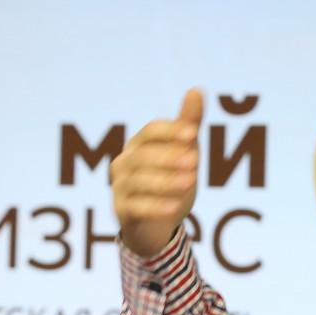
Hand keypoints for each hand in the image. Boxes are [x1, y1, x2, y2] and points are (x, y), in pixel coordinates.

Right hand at [112, 89, 200, 258]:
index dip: (170, 131)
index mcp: (139, 144)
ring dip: (166, 181)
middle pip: (143, 155)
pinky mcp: (121, 211)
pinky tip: (175, 207)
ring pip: (139, 181)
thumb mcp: (184, 152)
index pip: (151, 131)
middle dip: (169, 157)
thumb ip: (188, 124)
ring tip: (191, 182)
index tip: (193, 133)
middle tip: (195, 161)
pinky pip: (135, 207)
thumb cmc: (171, 180)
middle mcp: (124, 162)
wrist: (159, 224)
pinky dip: (155, 207)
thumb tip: (196, 90)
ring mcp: (120, 187)